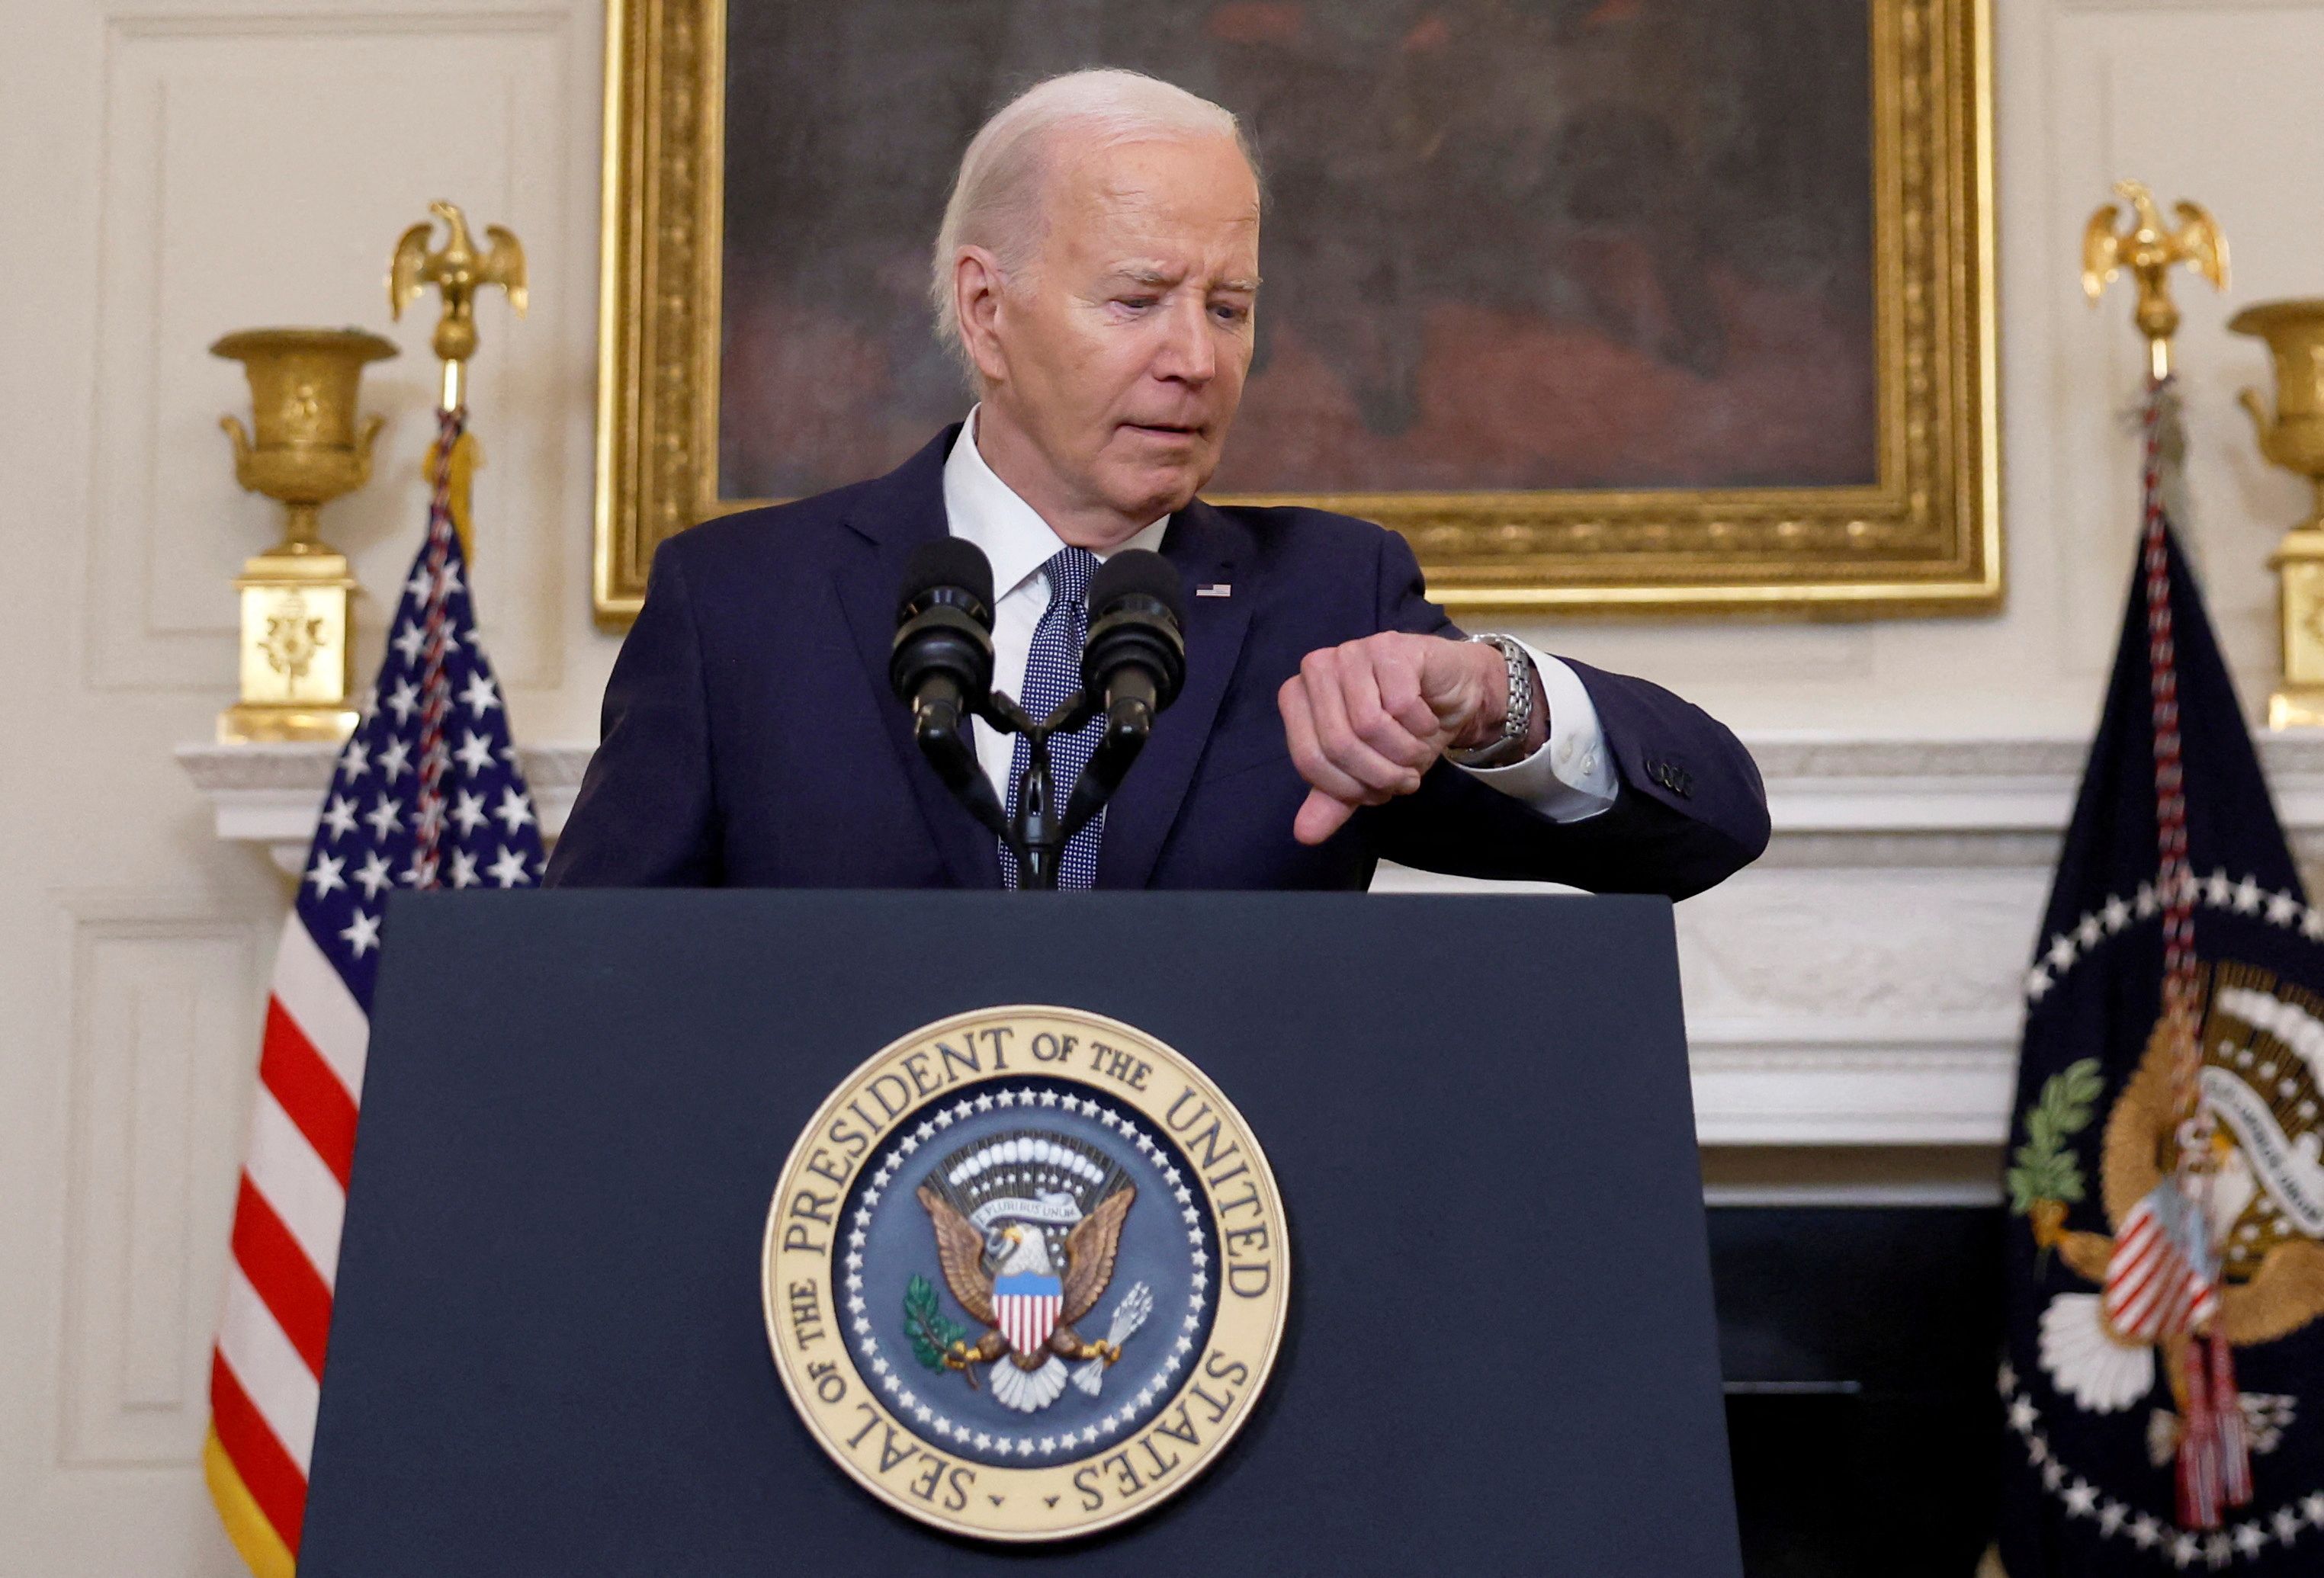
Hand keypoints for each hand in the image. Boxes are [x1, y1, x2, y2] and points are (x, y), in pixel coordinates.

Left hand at [1276, 633, 1536, 844]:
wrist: (1450, 696)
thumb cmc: (1401, 731)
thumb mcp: (1366, 773)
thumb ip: (1333, 800)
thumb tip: (1304, 835)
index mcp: (1296, 697)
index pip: (1309, 760)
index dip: (1348, 788)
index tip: (1378, 793)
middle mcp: (1316, 669)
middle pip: (1338, 744)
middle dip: (1380, 774)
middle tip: (1405, 778)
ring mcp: (1352, 652)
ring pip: (1369, 725)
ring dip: (1404, 753)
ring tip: (1417, 752)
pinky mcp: (1390, 646)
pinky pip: (1401, 704)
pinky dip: (1422, 726)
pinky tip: (1428, 721)